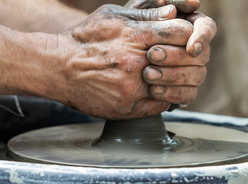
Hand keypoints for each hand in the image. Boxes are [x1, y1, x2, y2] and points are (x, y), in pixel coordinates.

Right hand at [55, 4, 193, 119]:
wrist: (58, 68)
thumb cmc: (84, 39)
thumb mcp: (112, 15)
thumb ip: (144, 14)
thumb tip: (173, 13)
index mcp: (135, 36)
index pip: (182, 34)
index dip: (188, 35)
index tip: (185, 38)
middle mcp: (137, 63)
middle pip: (184, 61)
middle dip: (189, 58)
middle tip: (187, 59)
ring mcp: (133, 88)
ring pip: (175, 87)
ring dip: (178, 80)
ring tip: (172, 75)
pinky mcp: (127, 107)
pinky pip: (160, 105)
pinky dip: (165, 97)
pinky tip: (158, 90)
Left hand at [127, 1, 216, 106]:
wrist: (119, 60)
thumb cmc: (130, 31)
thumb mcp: (137, 15)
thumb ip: (153, 8)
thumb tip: (172, 10)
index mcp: (190, 26)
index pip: (207, 28)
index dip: (202, 38)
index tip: (191, 48)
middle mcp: (195, 49)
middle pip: (202, 55)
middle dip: (176, 56)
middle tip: (152, 55)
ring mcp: (192, 70)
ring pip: (197, 76)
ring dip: (172, 76)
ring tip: (148, 74)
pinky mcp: (184, 90)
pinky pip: (188, 95)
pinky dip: (172, 93)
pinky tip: (153, 90)